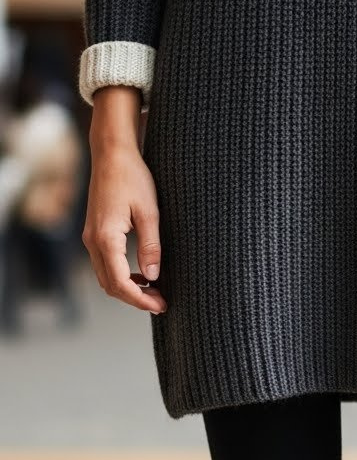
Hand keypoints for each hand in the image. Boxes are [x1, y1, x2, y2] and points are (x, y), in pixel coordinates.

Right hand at [82, 87, 165, 313]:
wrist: (112, 153)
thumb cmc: (132, 177)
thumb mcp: (149, 212)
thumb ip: (151, 246)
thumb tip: (154, 276)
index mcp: (106, 238)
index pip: (121, 283)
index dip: (141, 300)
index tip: (162, 305)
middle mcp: (93, 241)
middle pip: (111, 285)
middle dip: (135, 299)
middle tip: (162, 303)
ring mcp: (90, 238)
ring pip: (106, 277)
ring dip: (129, 289)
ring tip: (155, 292)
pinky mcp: (94, 233)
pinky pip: (105, 265)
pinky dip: (122, 276)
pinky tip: (143, 275)